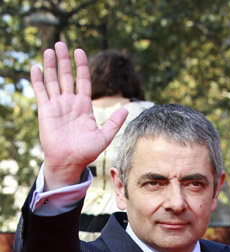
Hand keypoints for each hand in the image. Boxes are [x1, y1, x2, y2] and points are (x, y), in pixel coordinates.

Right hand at [31, 41, 127, 188]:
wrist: (69, 162)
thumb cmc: (86, 153)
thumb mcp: (104, 137)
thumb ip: (114, 123)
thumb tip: (125, 109)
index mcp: (84, 107)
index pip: (83, 81)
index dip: (81, 66)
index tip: (79, 51)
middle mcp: (70, 103)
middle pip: (66, 76)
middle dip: (64, 60)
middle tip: (61, 43)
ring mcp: (57, 106)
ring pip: (53, 80)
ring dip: (51, 65)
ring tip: (49, 50)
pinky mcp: (45, 111)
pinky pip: (41, 92)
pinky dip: (38, 79)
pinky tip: (36, 67)